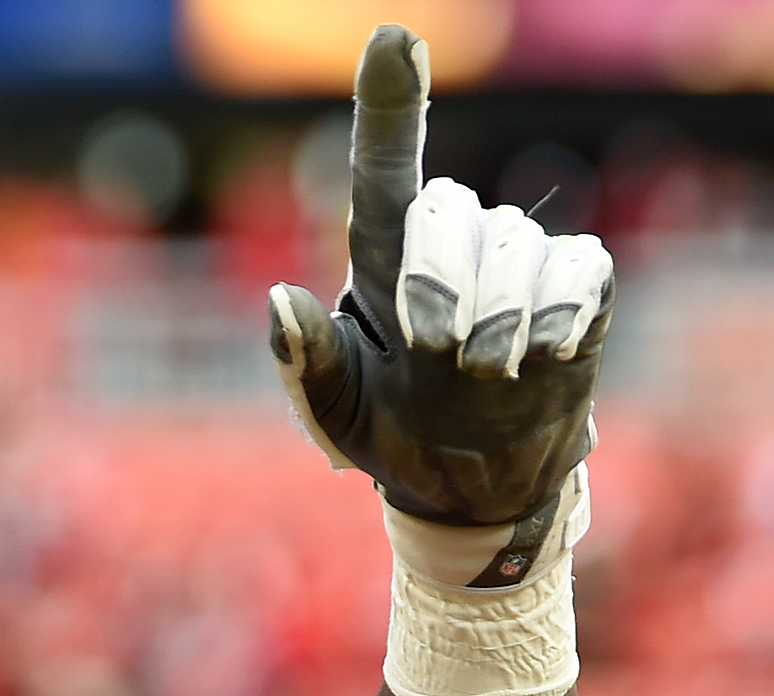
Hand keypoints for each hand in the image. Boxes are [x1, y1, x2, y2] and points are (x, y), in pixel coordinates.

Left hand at [269, 22, 612, 528]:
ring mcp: (518, 256)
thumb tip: (277, 298)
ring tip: (487, 374)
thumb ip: (305, 363)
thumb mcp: (339, 416)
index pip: (384, 169)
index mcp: (385, 261)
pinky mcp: (577, 283)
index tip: (392, 42)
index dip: (390, 102)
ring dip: (499, 318)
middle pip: (448, 209)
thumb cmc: (397, 438)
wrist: (478, 490)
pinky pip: (578, 265)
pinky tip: (545, 354)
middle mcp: (453, 241)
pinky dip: (559, 312)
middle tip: (437, 350)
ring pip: (516, 241)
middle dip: (438, 279)